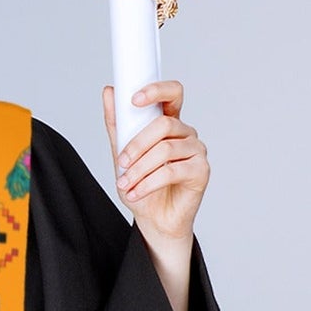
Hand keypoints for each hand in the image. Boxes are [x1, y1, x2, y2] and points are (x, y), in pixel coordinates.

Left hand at [101, 80, 209, 243]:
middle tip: (121, 163)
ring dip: (139, 169)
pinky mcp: (201, 171)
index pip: (172, 94)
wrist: (154, 219)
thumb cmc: (142, 186)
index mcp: (169, 124)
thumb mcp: (122, 154)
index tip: (134, 99)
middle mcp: (186, 134)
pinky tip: (135, 193)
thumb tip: (109, 92)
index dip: (157, 91)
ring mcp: (196, 151)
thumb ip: (117, 125)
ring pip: (165, 150)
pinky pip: (172, 171)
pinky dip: (148, 183)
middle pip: (164, 125)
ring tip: (125, 184)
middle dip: (137, 145)